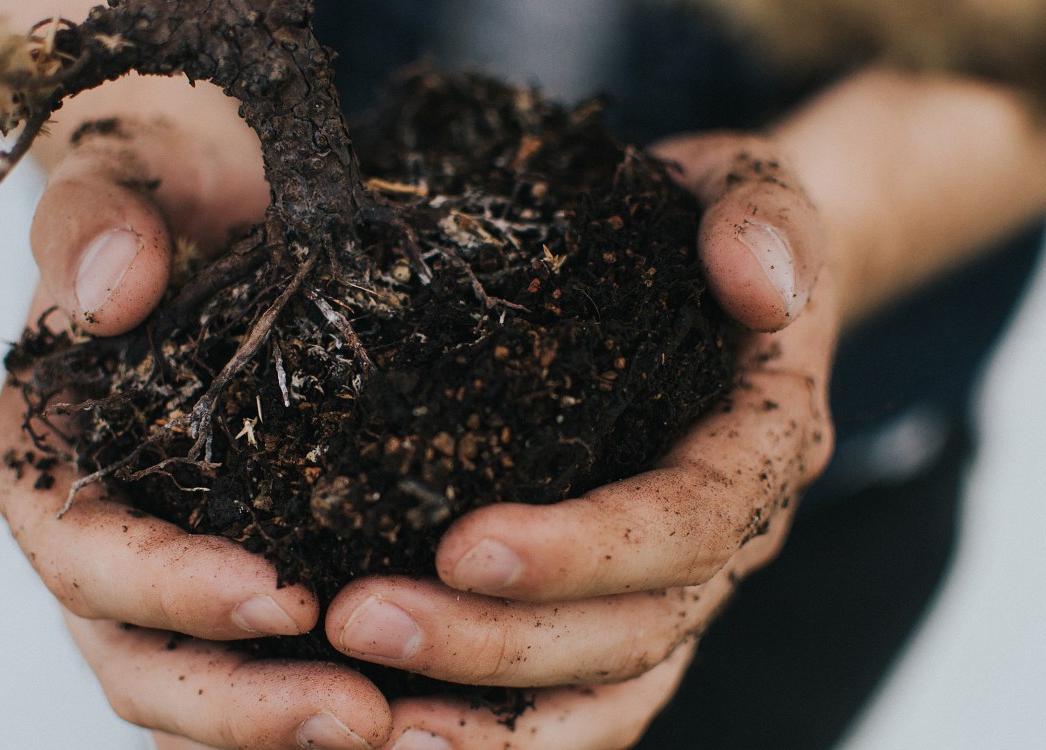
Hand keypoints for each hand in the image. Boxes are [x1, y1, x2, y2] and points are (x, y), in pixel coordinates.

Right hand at [0, 103, 390, 748]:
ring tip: (388, 727)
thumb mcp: (124, 182)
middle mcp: (96, 537)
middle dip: (240, 702)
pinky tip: (399, 703)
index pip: (89, 559)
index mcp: (44, 465)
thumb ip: (98, 224)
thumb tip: (112, 294)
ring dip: (282, 724)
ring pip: (199, 688)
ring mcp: (165, 567)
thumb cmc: (161, 199)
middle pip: (143, 660)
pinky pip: (259, 664)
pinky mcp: (240, 568)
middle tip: (356, 714)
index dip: (172, 590)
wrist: (212, 206)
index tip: (281, 594)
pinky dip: (310, 693)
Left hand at [316, 132, 836, 747]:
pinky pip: (573, 695)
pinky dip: (499, 729)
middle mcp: (725, 539)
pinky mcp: (615, 599)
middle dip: (498, 642)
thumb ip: (761, 219)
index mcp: (759, 446)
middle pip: (632, 630)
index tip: (461, 544)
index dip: (583, 551)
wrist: (713, 272)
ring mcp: (671, 582)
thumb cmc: (707, 227)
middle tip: (362, 620)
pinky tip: (402, 730)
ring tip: (374, 723)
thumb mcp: (745, 189)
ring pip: (603, 690)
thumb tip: (756, 282)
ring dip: (492, 720)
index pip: (685, 523)